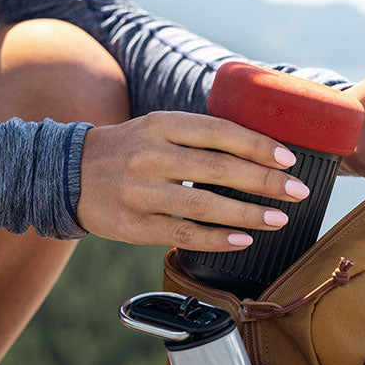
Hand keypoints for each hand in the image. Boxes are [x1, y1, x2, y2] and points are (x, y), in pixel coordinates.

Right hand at [77, 111, 309, 248]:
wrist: (67, 174)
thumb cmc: (128, 150)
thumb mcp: (157, 128)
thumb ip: (200, 136)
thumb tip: (260, 151)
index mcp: (161, 124)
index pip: (219, 132)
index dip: (258, 145)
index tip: (289, 159)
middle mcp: (150, 155)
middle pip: (218, 169)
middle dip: (264, 181)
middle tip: (297, 191)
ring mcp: (140, 193)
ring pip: (204, 205)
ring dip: (248, 214)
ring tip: (279, 219)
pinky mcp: (135, 225)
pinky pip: (183, 234)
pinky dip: (217, 239)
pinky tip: (243, 240)